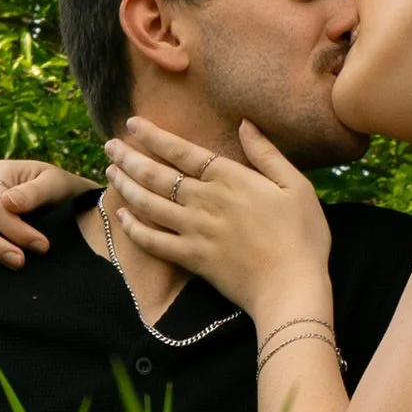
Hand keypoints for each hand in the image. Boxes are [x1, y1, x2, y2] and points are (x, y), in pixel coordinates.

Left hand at [106, 117, 330, 316]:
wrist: (292, 287)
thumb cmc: (303, 236)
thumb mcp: (296, 185)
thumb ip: (266, 154)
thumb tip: (245, 124)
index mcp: (230, 179)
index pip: (182, 151)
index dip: (154, 136)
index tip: (132, 124)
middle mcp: (205, 201)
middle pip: (156, 175)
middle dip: (129, 157)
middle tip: (109, 145)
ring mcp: (194, 231)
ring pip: (148, 203)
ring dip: (125, 185)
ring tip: (109, 171)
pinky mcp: (191, 258)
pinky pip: (153, 241)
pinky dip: (133, 228)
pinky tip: (121, 216)